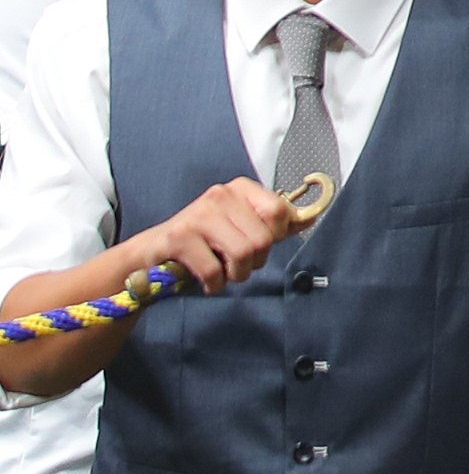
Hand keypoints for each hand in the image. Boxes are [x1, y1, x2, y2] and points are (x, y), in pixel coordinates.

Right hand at [139, 179, 298, 294]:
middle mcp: (220, 195)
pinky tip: (207, 280)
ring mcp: (199, 215)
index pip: (280, 211)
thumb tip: (311, 217)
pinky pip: (214, 270)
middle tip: (238, 264)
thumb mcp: (242, 226)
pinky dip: (215, 284)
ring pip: (243, 254)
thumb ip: (275, 224)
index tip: (260, 245)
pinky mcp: (180, 237)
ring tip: (224, 272)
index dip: (276, 236)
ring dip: (236, 274)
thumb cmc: (204, 241)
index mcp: (240, 189)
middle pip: (263, 238)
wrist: (152, 253)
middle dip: (255, 261)